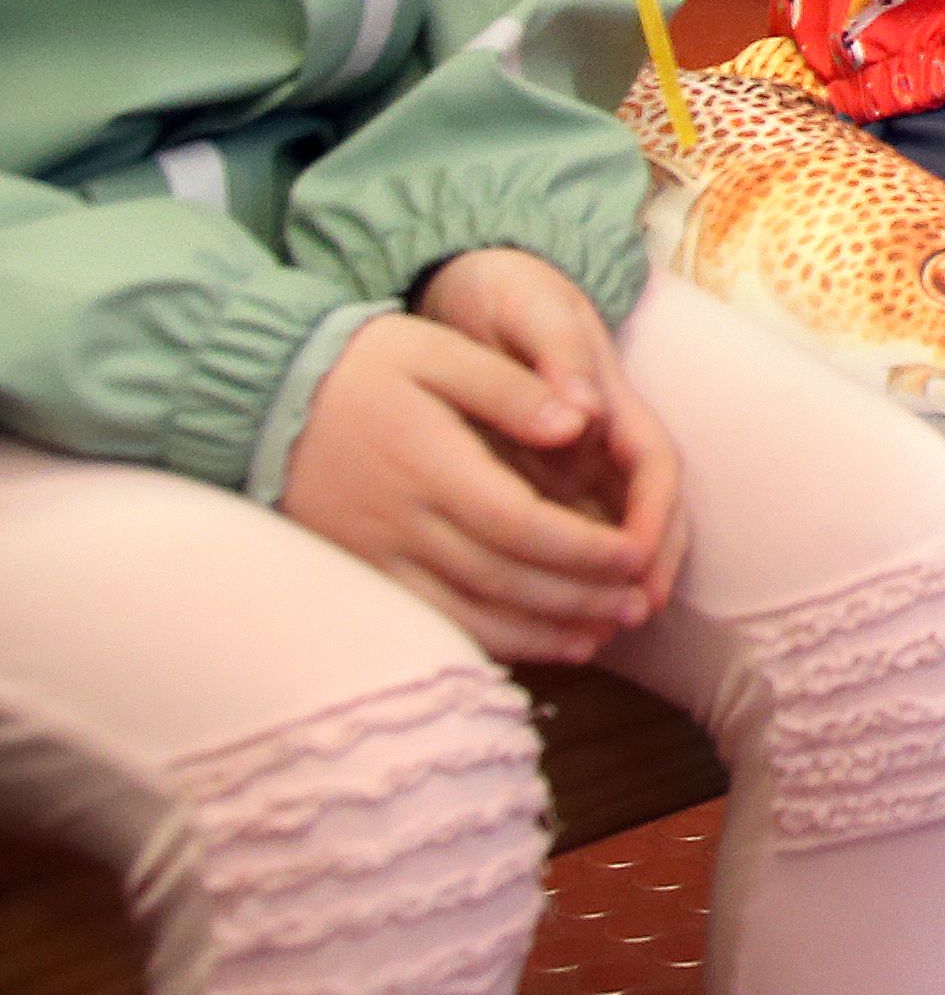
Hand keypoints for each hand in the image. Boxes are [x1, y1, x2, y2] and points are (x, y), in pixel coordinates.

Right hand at [282, 304, 669, 660]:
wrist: (260, 399)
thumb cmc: (365, 365)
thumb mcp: (441, 352)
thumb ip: (512, 389)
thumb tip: (582, 422)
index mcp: (431, 464)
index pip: (520, 525)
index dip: (582, 550)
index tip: (634, 557)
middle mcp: (400, 522)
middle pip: (502, 578)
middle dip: (576, 600)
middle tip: (635, 608)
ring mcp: (373, 555)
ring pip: (466, 612)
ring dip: (537, 633)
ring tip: (599, 637)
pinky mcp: (357, 571)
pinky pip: (427, 618)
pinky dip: (482, 637)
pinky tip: (528, 641)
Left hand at [420, 248, 684, 616]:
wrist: (474, 287)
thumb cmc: (509, 294)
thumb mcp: (534, 309)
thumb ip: (559, 356)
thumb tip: (584, 412)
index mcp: (613, 404)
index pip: (655, 465)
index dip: (655, 513)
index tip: (637, 558)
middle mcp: (602, 443)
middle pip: (649, 510)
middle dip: (652, 563)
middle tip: (634, 614)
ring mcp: (572, 464)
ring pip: (607, 530)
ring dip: (610, 580)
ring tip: (595, 631)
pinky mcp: (535, 480)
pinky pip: (558, 532)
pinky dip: (559, 574)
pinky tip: (538, 612)